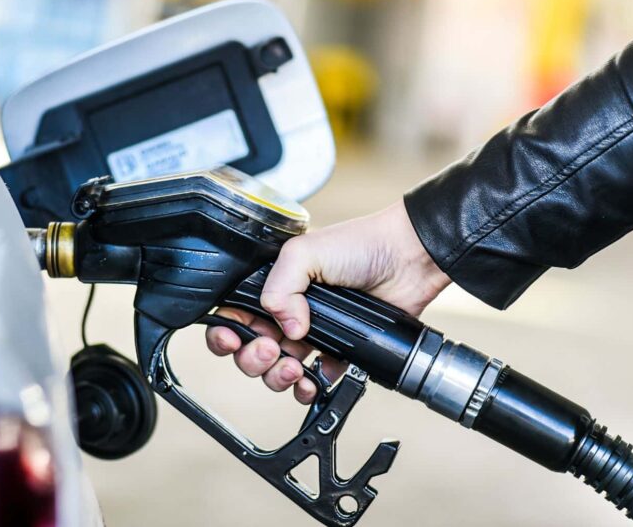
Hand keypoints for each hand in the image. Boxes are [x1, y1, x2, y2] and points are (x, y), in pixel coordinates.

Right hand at [205, 199, 450, 403]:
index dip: (226, 333)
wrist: (407, 258)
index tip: (232, 340)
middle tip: (270, 350)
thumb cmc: (359, 244)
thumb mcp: (304, 252)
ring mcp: (311, 333)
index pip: (234, 315)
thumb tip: (285, 328)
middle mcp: (287, 311)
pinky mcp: (338, 351)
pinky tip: (310, 381)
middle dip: (252, 358)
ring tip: (293, 367)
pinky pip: (313, 380)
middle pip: (250, 349)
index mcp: (272, 285)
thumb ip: (279, 286)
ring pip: (276, 370)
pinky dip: (307, 388)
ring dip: (277, 377)